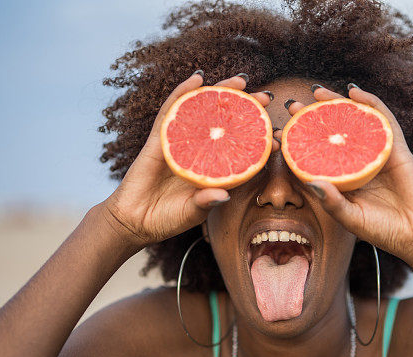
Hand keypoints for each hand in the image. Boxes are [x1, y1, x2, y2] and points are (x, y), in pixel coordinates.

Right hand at [99, 72, 276, 246]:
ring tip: (241, 80)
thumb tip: (223, 195)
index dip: (258, 141)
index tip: (279, 135)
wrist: (133, 221)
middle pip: (225, 124)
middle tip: (266, 97)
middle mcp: (199, 153)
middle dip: (246, 109)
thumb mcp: (190, 214)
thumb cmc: (166, 219)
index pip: (239, 150)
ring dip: (220, 93)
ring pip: (202, 111)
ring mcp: (179, 143)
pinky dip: (183, 92)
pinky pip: (172, 110)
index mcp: (213, 170)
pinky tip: (197, 78)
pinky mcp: (159, 139)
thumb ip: (205, 203)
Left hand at [279, 85, 412, 262]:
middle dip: (313, 118)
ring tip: (317, 92)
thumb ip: (332, 202)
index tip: (281, 132)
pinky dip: (370, 104)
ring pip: (354, 122)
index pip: (318, 156)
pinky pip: (382, 120)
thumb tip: (309, 181)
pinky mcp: (396, 148)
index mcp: (343, 180)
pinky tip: (355, 93)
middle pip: (333, 134)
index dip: (300, 142)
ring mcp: (376, 154)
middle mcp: (357, 163)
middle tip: (294, 105)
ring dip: (337, 104)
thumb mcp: (350, 218)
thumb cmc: (383, 230)